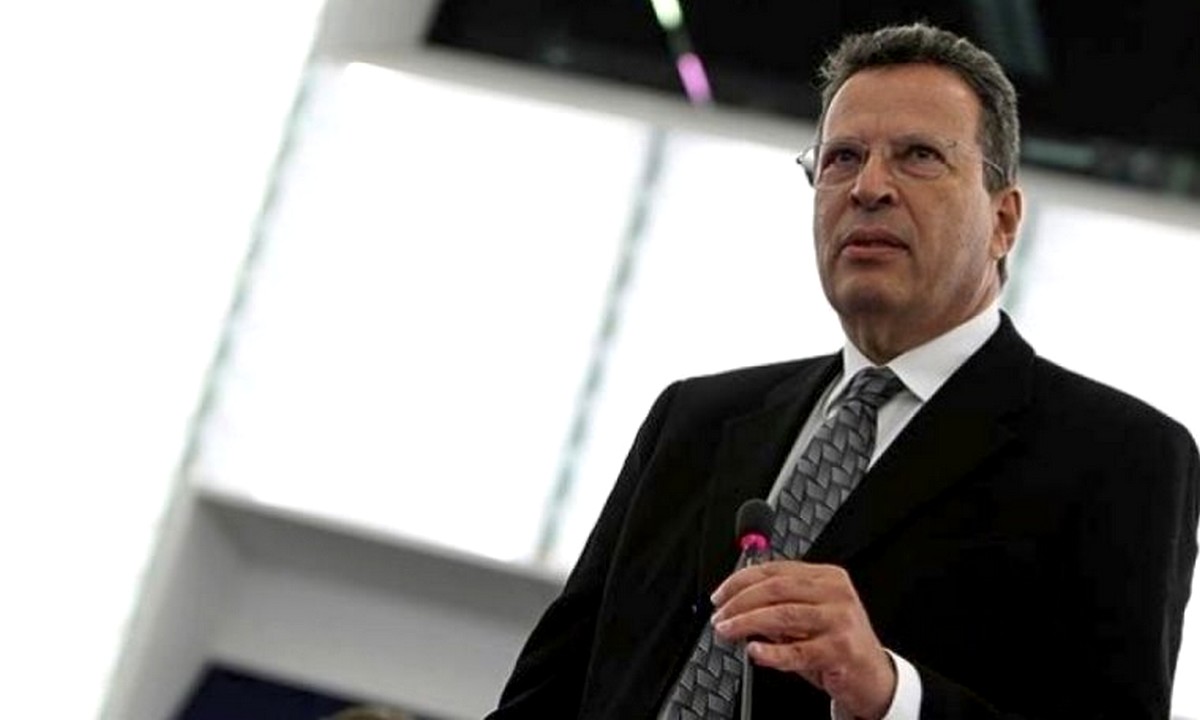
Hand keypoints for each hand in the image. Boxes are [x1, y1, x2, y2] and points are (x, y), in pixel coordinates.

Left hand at [710, 560, 895, 719]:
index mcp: (827, 577)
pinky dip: (772, 652)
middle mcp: (835, 593)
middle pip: (776, 588)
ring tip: (728, 631)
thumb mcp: (809, 615)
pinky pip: (798, 651)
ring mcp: (840, 620)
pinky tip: (755, 651)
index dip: (740, 581)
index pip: (775, 570)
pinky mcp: (841, 650)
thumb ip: (779, 604)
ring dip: (747, 623)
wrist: (873, 677)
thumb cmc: (836, 644)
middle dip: (740, 601)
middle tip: (720, 616)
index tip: (720, 595)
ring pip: (783, 614)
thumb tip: (736, 604)